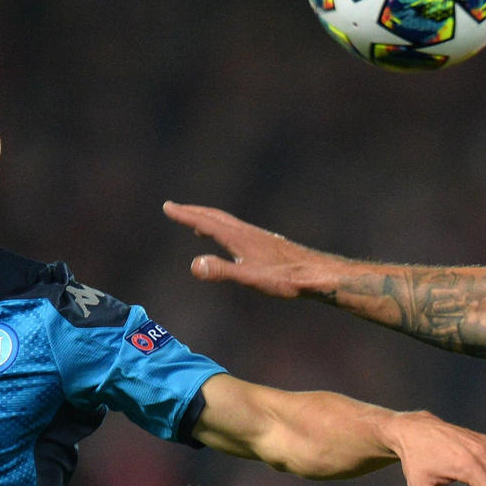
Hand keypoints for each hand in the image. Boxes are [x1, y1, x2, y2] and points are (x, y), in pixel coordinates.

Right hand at [163, 201, 315, 297]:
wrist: (317, 274)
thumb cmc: (285, 278)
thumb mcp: (250, 278)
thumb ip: (222, 271)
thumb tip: (194, 265)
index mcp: (238, 238)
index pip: (205, 223)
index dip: (185, 215)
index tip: (167, 207)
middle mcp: (246, 232)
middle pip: (215, 217)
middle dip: (193, 212)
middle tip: (175, 208)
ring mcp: (257, 237)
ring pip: (227, 222)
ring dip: (208, 219)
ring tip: (196, 222)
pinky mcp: (266, 244)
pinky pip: (237, 230)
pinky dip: (224, 228)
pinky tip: (230, 241)